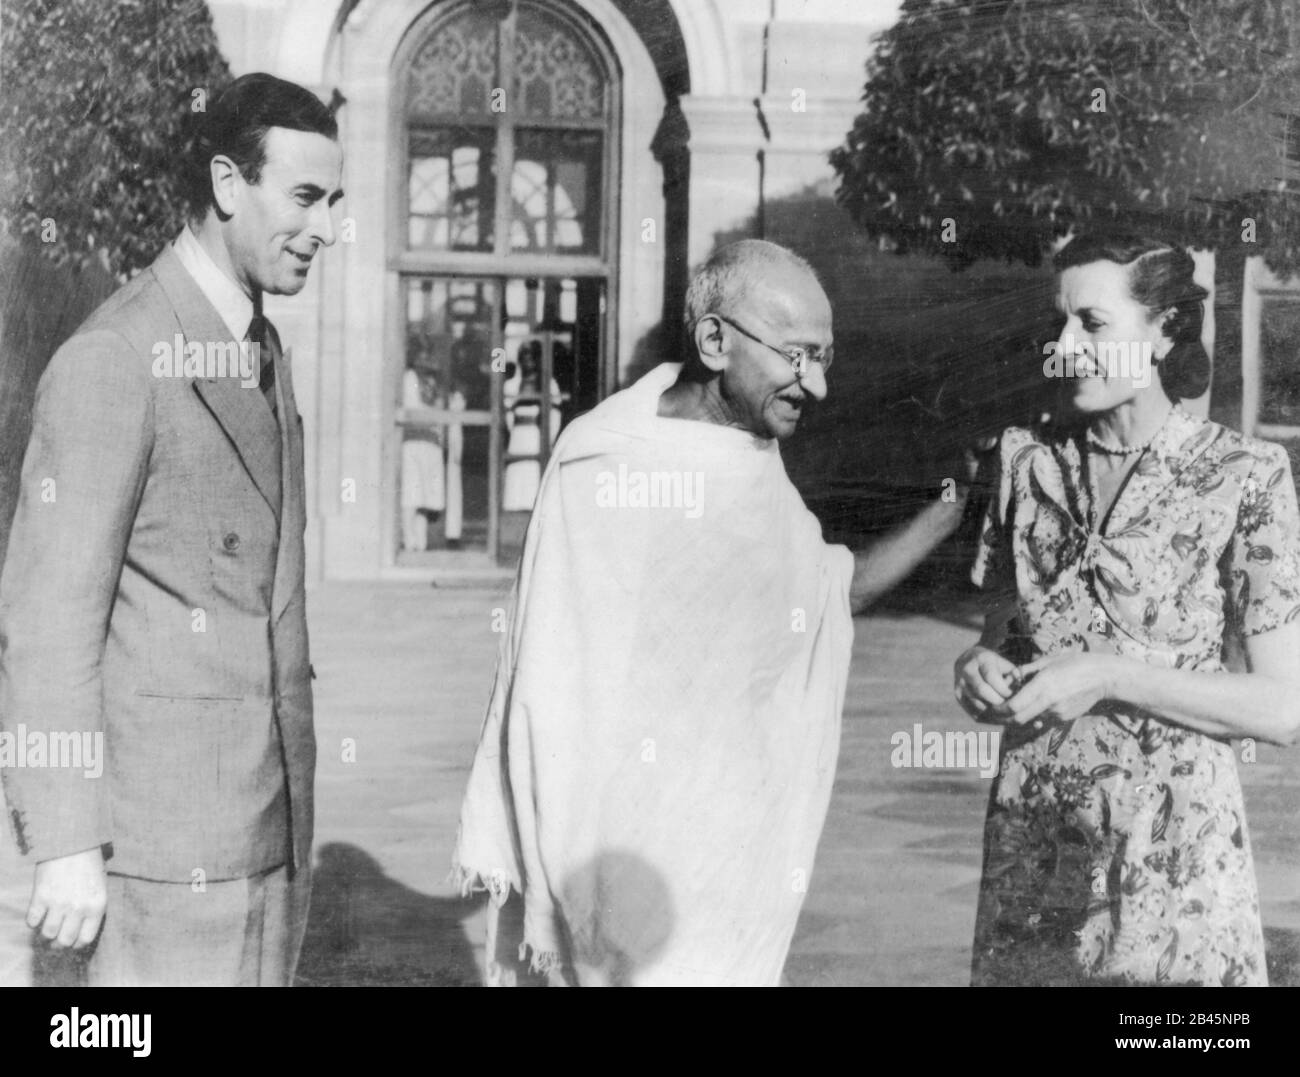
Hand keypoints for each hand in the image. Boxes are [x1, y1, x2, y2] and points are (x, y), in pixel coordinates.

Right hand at [28, 847, 106, 948]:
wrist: (72, 841)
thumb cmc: (89, 864)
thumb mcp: (100, 886)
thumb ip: (91, 908)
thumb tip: (79, 930)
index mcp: (97, 906)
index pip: (85, 939)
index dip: (76, 944)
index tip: (71, 941)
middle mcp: (79, 908)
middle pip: (65, 941)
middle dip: (59, 943)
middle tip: (55, 938)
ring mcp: (59, 903)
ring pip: (47, 934)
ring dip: (45, 933)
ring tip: (46, 926)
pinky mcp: (41, 896)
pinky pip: (32, 921)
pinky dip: (32, 921)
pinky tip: (37, 913)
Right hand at [954, 644, 1020, 721]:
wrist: (968, 661)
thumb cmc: (994, 664)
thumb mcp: (1005, 664)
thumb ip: (1015, 676)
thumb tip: (1024, 692)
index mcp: (980, 659)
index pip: (991, 677)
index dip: (1004, 689)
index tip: (1013, 695)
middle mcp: (966, 670)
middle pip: (982, 691)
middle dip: (999, 701)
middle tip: (1010, 707)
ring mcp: (959, 684)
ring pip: (977, 703)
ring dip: (994, 712)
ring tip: (1007, 715)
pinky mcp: (958, 696)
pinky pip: (973, 711)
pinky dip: (987, 717)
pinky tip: (998, 717)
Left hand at [991, 653, 1116, 726]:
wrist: (1103, 677)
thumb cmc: (1075, 663)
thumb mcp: (1049, 660)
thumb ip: (1026, 670)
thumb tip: (1009, 677)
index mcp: (1043, 685)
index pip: (1013, 705)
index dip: (1000, 707)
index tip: (994, 703)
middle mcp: (1049, 702)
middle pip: (1018, 719)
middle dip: (1004, 717)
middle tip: (996, 711)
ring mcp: (1058, 713)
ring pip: (1030, 720)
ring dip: (1019, 716)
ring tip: (1013, 706)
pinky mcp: (1064, 718)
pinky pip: (1044, 720)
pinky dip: (1035, 715)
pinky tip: (1034, 705)